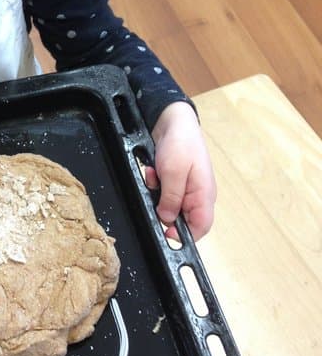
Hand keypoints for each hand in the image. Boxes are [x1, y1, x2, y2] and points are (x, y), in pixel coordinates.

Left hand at [148, 102, 215, 241]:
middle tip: (155, 197)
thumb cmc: (181, 142)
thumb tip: (168, 220)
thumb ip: (172, 198)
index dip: (184, 236)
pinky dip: (154, 184)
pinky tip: (152, 171)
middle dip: (164, 210)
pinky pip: (162, 192)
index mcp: (204, 195)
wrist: (172, 120)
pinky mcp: (174, 181)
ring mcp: (186, 188)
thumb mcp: (174, 172)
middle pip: (181, 218)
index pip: (200, 227)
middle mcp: (197, 195)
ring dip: (157, 195)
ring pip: (168, 205)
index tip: (166, 232)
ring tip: (154, 177)